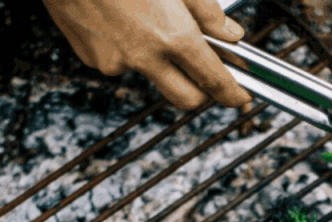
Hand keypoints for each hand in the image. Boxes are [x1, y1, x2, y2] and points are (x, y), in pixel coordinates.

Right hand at [41, 0, 252, 109]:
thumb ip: (206, 12)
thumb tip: (229, 34)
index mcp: (171, 35)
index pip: (213, 81)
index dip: (231, 93)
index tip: (240, 97)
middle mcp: (145, 56)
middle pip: (186, 100)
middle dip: (201, 93)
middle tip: (206, 75)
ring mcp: (116, 61)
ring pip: (151, 79)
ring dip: (159, 64)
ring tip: (147, 22)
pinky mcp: (92, 59)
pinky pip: (119, 63)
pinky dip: (126, 50)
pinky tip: (118, 19)